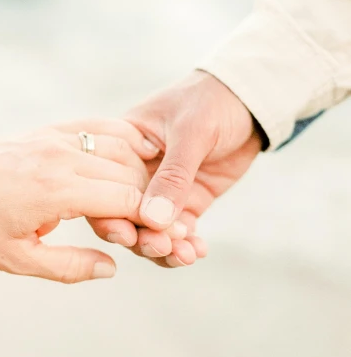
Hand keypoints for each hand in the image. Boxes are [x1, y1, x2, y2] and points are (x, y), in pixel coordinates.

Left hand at [0, 119, 156, 282]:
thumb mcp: (16, 259)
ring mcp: (56, 138)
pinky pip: (100, 127)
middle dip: (151, 198)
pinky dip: (124, 139)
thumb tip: (111, 267)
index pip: (125, 199)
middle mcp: (61, 157)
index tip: (169, 236)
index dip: (152, 220)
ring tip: (148, 196)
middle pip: (130, 172)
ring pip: (121, 146)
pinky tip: (139, 152)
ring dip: (141, 171)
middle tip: (163, 221)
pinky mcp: (51, 130)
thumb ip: (68, 266)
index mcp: (56, 192)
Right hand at [89, 72, 262, 266]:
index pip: (106, 186)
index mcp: (123, 148)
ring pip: (152, 230)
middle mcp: (136, 173)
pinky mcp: (187, 202)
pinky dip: (186, 245)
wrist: (251, 101)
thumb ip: (174, 176)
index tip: (128, 235)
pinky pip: (180, 232)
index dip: (111, 214)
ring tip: (186, 255)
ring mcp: (162, 190)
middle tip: (162, 248)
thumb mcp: (191, 132)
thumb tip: (152, 220)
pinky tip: (198, 252)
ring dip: (165, 247)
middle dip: (142, 237)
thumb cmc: (212, 102)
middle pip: (126, 215)